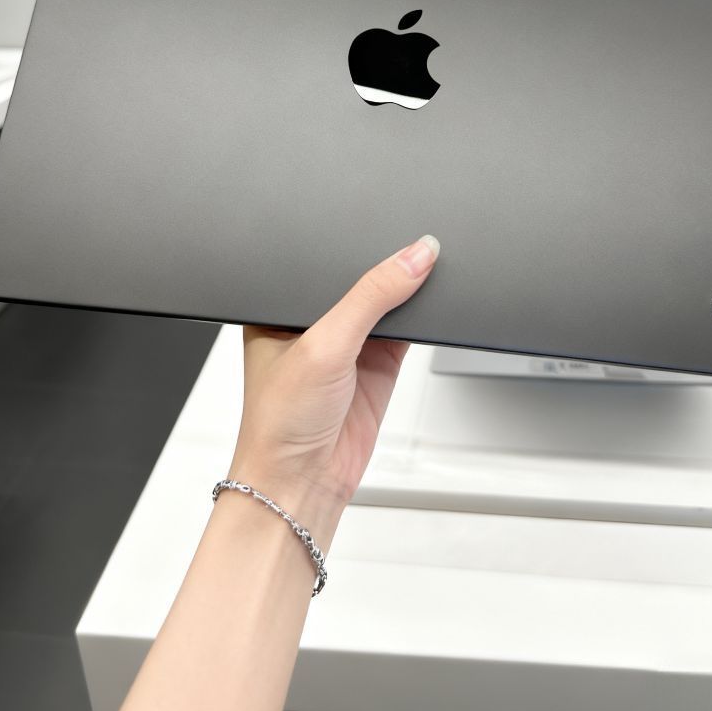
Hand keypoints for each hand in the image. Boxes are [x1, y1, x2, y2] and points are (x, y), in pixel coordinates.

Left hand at [228, 235, 439, 544]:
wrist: (304, 484)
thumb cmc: (279, 422)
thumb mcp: (323, 344)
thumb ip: (370, 297)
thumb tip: (412, 257)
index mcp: (282, 303)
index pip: (327, 258)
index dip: (356, 241)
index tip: (391, 226)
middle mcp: (316, 320)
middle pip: (362, 277)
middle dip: (388, 265)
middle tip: (419, 246)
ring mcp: (350, 342)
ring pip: (389, 300)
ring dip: (409, 289)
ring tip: (430, 269)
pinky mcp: (379, 363)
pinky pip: (408, 328)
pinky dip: (423, 316)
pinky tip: (433, 302)